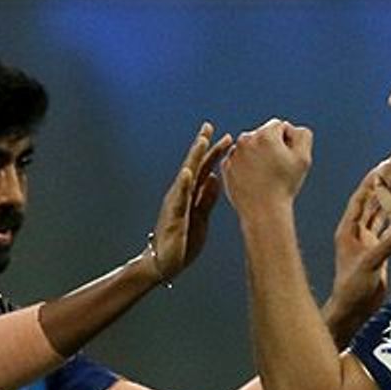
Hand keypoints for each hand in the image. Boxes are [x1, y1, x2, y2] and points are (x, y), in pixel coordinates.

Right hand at [148, 122, 235, 282]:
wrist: (164, 263)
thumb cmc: (182, 240)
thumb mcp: (201, 216)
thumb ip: (206, 198)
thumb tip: (215, 178)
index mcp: (190, 194)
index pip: (202, 169)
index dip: (214, 153)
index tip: (226, 137)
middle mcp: (181, 194)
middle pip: (193, 165)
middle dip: (202, 146)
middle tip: (210, 126)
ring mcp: (176, 203)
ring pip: (186, 176)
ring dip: (194, 158)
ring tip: (201, 141)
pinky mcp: (173, 216)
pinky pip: (178, 198)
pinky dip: (183, 184)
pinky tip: (188, 172)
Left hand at [221, 118, 314, 212]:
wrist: (263, 211)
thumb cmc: (285, 185)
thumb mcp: (303, 158)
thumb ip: (302, 135)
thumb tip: (292, 129)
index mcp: (265, 134)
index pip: (280, 126)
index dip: (288, 142)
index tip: (288, 159)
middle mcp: (245, 139)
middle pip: (263, 135)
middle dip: (271, 147)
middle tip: (277, 169)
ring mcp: (233, 154)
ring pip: (250, 148)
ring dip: (258, 156)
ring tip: (266, 176)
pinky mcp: (226, 167)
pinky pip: (239, 161)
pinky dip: (246, 167)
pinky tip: (254, 181)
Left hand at [326, 156, 390, 340]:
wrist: (352, 313)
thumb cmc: (351, 290)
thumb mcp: (369, 265)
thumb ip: (387, 246)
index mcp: (349, 231)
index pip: (360, 200)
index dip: (370, 183)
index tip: (383, 166)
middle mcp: (358, 234)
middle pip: (372, 205)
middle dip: (385, 189)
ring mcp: (369, 244)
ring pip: (383, 218)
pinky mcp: (379, 255)